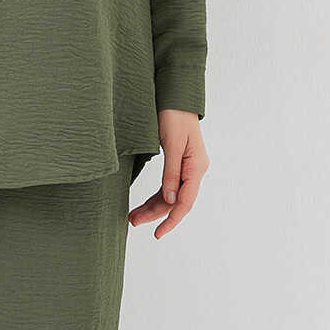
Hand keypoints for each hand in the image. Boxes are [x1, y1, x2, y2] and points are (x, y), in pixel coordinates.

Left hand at [128, 110, 208, 238]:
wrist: (175, 97)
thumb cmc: (174, 116)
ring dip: (153, 207)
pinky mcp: (178, 164)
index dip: (171, 220)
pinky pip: (168, 186)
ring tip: (133, 217)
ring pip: (170, 196)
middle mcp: (194, 170)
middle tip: (133, 221)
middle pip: (176, 201)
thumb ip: (171, 173)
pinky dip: (156, 196)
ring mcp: (187, 168)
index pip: (185, 202)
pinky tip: (143, 204)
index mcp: (196, 167)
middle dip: (155, 214)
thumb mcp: (171, 144)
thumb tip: (171, 201)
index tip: (157, 233)